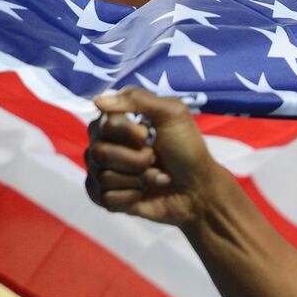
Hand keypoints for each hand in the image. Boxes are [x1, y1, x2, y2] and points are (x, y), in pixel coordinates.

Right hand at [85, 87, 216, 226]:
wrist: (200, 189)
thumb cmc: (187, 149)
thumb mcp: (172, 113)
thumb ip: (137, 98)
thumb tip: (97, 101)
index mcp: (115, 123)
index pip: (103, 124)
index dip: (129, 133)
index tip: (149, 135)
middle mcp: (104, 145)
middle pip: (99, 152)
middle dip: (137, 160)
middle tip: (156, 159)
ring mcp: (104, 172)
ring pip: (103, 176)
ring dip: (139, 179)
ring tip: (156, 176)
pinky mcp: (108, 198)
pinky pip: (105, 198)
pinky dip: (131, 197)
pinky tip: (144, 193)